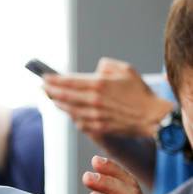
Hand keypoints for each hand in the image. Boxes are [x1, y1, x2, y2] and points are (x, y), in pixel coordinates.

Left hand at [43, 58, 171, 137]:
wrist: (151, 117)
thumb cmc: (140, 92)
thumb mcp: (126, 70)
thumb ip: (107, 66)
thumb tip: (95, 69)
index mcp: (99, 84)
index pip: (68, 81)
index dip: (54, 80)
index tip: (44, 77)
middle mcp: (93, 100)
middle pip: (64, 96)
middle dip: (50, 91)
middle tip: (42, 88)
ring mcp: (94, 116)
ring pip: (68, 110)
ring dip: (58, 104)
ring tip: (52, 98)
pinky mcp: (97, 127)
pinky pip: (78, 122)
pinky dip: (72, 116)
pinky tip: (69, 112)